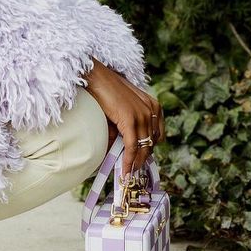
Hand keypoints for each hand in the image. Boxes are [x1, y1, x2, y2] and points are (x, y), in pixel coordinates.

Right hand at [83, 59, 164, 182]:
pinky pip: (132, 146)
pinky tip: (124, 170)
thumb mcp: (120, 110)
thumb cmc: (104, 89)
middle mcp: (151, 110)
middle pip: (151, 143)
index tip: (140, 162)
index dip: (148, 151)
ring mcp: (142, 114)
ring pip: (143, 147)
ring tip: (128, 175)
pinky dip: (129, 160)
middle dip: (142, 159)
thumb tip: (118, 149)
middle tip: (133, 172)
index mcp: (153, 106)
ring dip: (136, 164)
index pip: (156, 136)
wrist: (94, 75)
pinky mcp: (130, 119)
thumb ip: (123, 128)